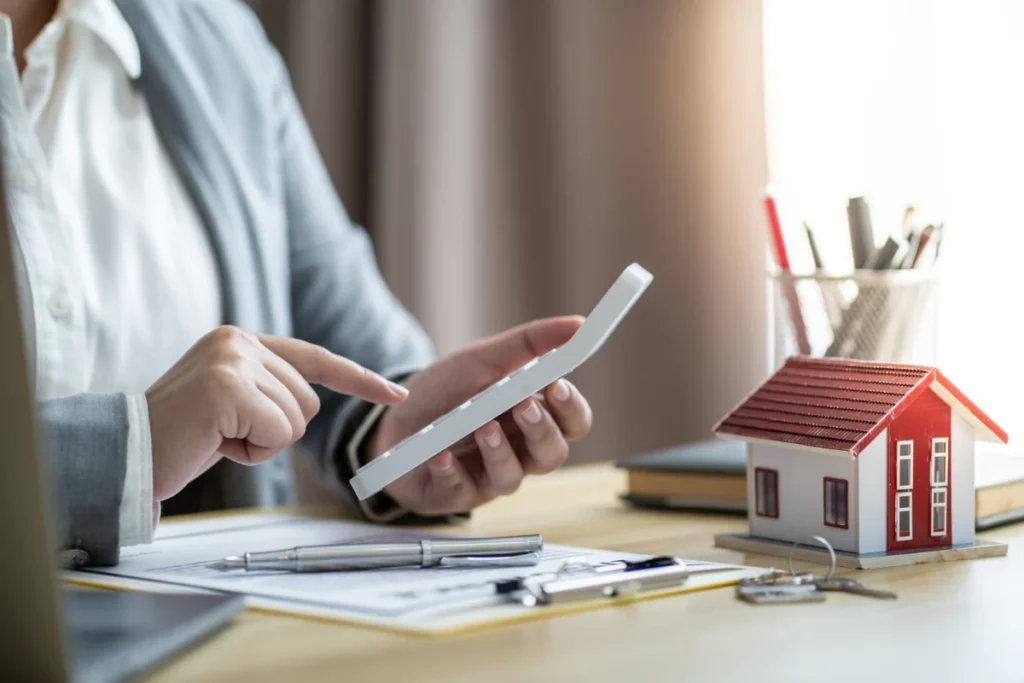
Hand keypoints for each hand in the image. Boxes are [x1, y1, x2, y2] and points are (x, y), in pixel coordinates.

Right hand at [146, 325, 407, 500]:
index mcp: (240, 341)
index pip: (315, 358)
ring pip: (297, 421)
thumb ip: (266, 389)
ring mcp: (233, 361)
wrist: (124, 454)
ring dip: (262, 444)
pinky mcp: (229, 388)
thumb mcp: (229, 403)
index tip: (396, 395)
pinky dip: (252, 453)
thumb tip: (310, 401)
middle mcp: (239, 342)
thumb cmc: (178, 437)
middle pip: (309, 402)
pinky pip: (278, 434)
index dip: (359, 379)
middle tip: (224, 434)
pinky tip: (214, 444)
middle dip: (276, 431)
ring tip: (216, 437)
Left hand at [367, 316, 592, 515]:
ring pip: (512, 478)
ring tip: (482, 426)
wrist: (394, 418)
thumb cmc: (448, 391)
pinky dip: (451, 472)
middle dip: (541, 431)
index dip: (571, 408)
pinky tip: (441, 455)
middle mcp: (519, 452)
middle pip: (552, 454)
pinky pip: (460, 491)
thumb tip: (580, 324)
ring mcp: (487, 477)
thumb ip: (531, 343)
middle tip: (522, 406)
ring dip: (499, 452)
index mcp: (533, 417)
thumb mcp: (485, 358)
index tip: (557, 385)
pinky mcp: (454, 493)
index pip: (573, 422)